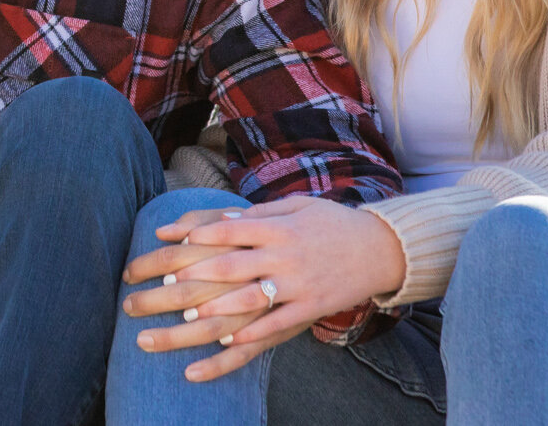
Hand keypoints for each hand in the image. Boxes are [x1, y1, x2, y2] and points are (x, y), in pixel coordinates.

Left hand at [122, 197, 405, 381]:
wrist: (380, 247)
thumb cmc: (331, 223)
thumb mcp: (296, 206)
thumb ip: (258, 213)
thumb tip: (221, 218)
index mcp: (279, 227)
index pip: (231, 229)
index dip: (200, 237)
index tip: (172, 245)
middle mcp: (286, 254)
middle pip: (233, 266)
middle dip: (196, 277)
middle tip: (166, 287)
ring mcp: (299, 283)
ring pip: (252, 299)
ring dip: (218, 309)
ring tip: (190, 317)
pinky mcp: (312, 307)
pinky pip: (278, 324)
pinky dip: (253, 334)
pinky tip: (229, 342)